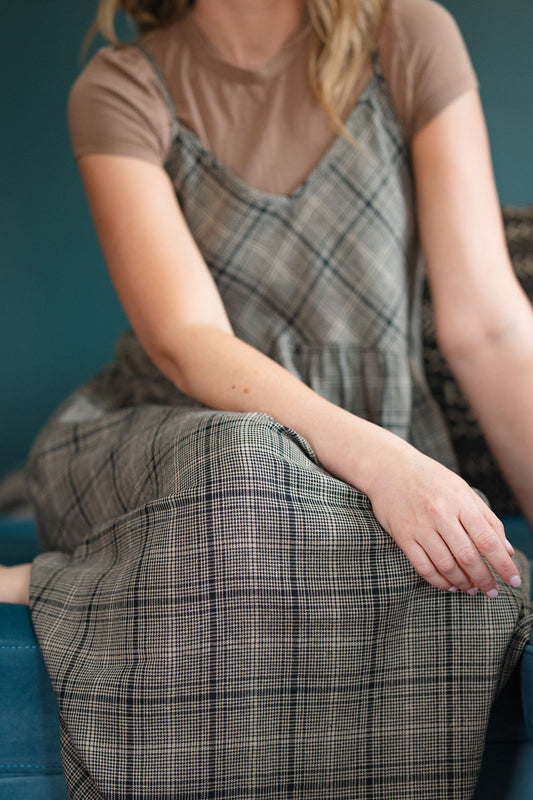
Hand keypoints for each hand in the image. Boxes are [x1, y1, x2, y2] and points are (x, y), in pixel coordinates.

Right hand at [366, 442, 519, 596]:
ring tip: (471, 589)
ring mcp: (420, 526)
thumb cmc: (431, 479)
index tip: (513, 581)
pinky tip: (449, 585)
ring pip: (446, 565)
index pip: (487, 540)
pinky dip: (439, 581)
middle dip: (484, 580)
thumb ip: (487, 519)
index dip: (503, 564)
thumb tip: (507, 551)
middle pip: (468, 557)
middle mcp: (440, 514)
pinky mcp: (402, 536)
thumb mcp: (463, 490)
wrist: (389, 468)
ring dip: (463, 583)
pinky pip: (423, 567)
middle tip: (492, 592)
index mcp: (460, 501)